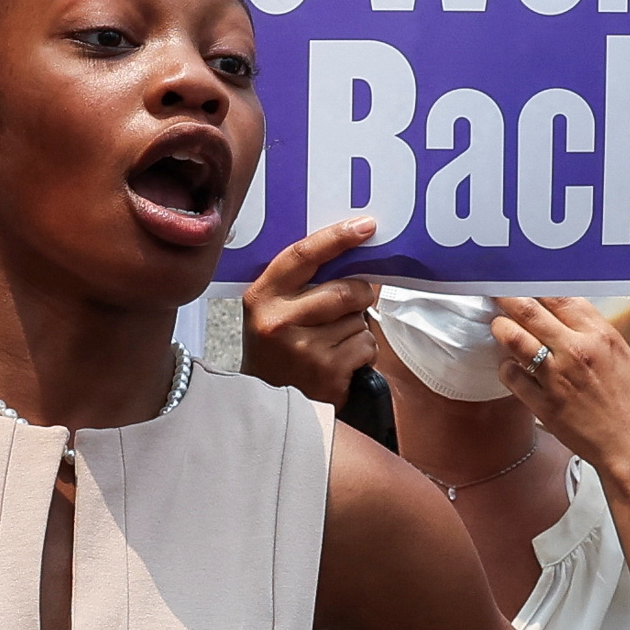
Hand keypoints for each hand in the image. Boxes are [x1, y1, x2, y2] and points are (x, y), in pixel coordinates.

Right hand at [242, 217, 390, 402]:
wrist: (263, 403)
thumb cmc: (278, 346)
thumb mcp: (275, 308)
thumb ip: (303, 281)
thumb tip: (356, 249)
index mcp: (263, 297)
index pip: (303, 256)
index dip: (337, 237)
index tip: (366, 226)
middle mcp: (277, 322)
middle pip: (345, 291)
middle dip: (359, 294)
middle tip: (351, 303)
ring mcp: (302, 350)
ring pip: (359, 321)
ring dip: (358, 328)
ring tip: (333, 342)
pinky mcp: (326, 374)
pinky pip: (366, 347)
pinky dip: (363, 352)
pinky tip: (341, 361)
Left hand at [497, 295, 629, 500]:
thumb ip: (629, 354)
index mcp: (603, 336)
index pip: (561, 297)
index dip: (540, 287)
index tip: (529, 284)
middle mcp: (576, 350)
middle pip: (530, 310)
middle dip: (509, 297)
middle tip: (498, 293)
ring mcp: (556, 376)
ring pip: (514, 338)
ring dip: (502, 328)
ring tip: (498, 324)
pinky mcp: (543, 403)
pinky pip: (511, 376)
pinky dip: (506, 368)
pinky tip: (509, 366)